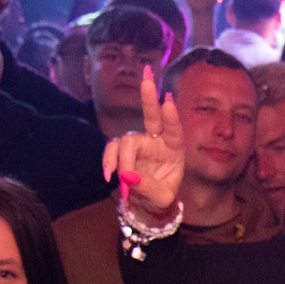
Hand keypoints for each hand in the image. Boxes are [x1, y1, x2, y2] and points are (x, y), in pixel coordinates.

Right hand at [103, 73, 184, 219]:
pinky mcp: (123, 151)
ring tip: (122, 179)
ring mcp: (139, 145)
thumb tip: (128, 175)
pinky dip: (109, 161)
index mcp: (175, 150)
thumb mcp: (161, 200)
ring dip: (122, 159)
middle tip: (147, 76)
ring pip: (126, 141)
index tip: (168, 102)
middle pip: (151, 116)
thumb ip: (148, 187)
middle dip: (148, 97)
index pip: (174, 131)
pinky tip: (109, 175)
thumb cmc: (161, 200)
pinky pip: (112, 150)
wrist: (147, 207)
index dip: (171, 117)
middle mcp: (157, 142)